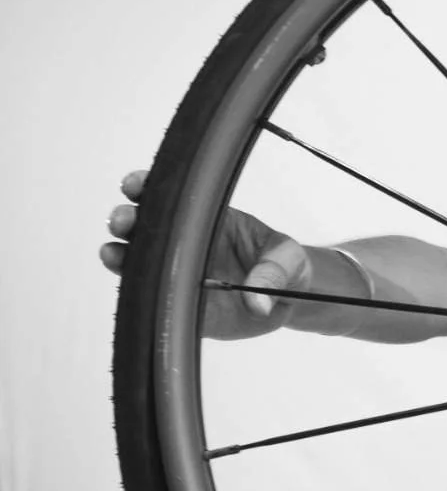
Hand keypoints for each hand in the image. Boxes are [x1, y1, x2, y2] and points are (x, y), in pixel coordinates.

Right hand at [102, 170, 313, 338]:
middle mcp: (187, 243)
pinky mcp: (180, 305)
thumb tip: (258, 303)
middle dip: (128, 218)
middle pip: (146, 225)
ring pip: (139, 261)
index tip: (136, 185)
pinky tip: (124, 284)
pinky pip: (152, 299)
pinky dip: (134, 292)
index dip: (149, 187)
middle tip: (123, 220)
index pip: (174, 197)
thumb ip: (275, 273)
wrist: (287, 299)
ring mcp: (179, 273)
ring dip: (120, 254)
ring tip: (112, 253)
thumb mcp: (290, 259)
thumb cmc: (287, 266)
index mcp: (210, 218)